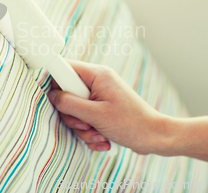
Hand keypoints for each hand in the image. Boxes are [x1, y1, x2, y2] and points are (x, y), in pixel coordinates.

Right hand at [48, 60, 169, 154]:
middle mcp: (97, 82)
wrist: (155, 138)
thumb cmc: (130, 124)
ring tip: (99, 135)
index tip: (54, 97)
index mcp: (97, 75)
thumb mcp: (95, 114)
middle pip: (67, 94)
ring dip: (83, 128)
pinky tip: (103, 140)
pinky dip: (91, 133)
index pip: (65, 67)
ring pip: (75, 110)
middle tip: (85, 124)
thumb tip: (52, 96)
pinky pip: (85, 119)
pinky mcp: (102, 109)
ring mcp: (99, 96)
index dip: (55, 81)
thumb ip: (69, 103)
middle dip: (73, 115)